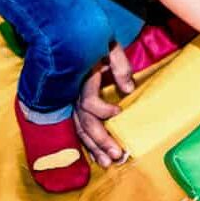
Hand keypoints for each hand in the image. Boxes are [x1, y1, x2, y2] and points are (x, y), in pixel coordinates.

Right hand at [73, 46, 133, 166]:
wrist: (70, 38)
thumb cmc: (94, 41)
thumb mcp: (109, 47)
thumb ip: (119, 65)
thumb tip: (129, 89)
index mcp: (83, 79)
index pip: (88, 102)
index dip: (103, 109)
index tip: (118, 111)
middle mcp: (73, 95)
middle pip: (85, 122)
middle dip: (101, 140)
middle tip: (117, 155)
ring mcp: (70, 102)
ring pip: (80, 130)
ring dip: (94, 148)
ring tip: (108, 163)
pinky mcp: (72, 107)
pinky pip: (78, 129)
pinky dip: (87, 144)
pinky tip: (96, 157)